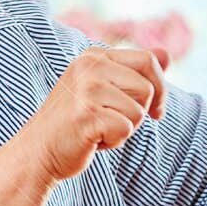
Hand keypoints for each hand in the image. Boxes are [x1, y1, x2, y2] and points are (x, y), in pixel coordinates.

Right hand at [18, 47, 167, 182]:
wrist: (39, 151)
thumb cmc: (75, 122)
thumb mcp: (104, 89)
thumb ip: (134, 71)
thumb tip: (167, 54)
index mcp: (95, 56)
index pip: (148, 60)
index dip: (160, 89)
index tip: (155, 111)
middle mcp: (90, 65)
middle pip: (147, 88)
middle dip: (139, 113)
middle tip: (113, 122)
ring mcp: (87, 89)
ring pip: (138, 112)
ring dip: (124, 129)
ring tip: (98, 130)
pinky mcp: (86, 114)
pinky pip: (125, 129)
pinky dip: (113, 142)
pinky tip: (92, 140)